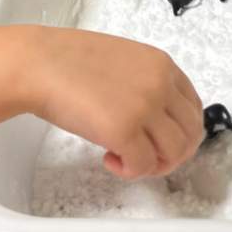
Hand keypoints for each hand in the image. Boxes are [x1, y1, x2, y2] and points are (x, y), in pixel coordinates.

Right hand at [33, 28, 203, 177]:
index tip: (160, 141)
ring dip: (153, 164)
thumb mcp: (123, 61)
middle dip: (171, 153)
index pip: (193, 107)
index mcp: (162, 64)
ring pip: (175, 153)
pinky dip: (129, 171)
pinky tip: (108, 159)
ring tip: (125, 159)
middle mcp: (161, 84)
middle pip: (190, 133)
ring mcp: (145, 107)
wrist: (38, 63)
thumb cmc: (68, 61)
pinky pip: (143, 166)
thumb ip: (146, 82)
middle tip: (145, 157)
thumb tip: (156, 119)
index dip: (181, 131)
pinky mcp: (124, 131)